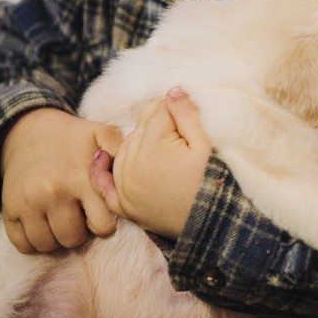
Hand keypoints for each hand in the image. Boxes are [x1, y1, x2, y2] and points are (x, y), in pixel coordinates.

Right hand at [0, 107, 121, 253]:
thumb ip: (122, 153)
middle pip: (73, 239)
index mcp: (80, 179)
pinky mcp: (9, 210)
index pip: (102, 226)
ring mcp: (28, 204)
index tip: (99, 211)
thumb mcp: (102, 134)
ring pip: (48, 245)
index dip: (104, 223)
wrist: (27, 131)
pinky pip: (22, 245)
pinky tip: (44, 224)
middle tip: (80, 215)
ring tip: (63, 219)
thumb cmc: (74, 137)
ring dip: (58, 238)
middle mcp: (53, 193)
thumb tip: (139, 171)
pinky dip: (34, 242)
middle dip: (81, 232)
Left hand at [90, 88, 210, 239]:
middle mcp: (131, 166)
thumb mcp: (206, 144)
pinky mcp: (126, 207)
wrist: (214, 227)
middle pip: (140, 128)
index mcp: (151, 146)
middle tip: (182, 137)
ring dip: (140, 144)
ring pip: (125, 149)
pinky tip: (102, 159)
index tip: (190, 118)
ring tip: (164, 149)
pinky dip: (104, 172)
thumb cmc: (214, 183)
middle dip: (160, 126)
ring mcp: (125, 188)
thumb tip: (171, 90)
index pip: (158, 111)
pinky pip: (106, 184)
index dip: (177, 110)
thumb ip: (187, 114)